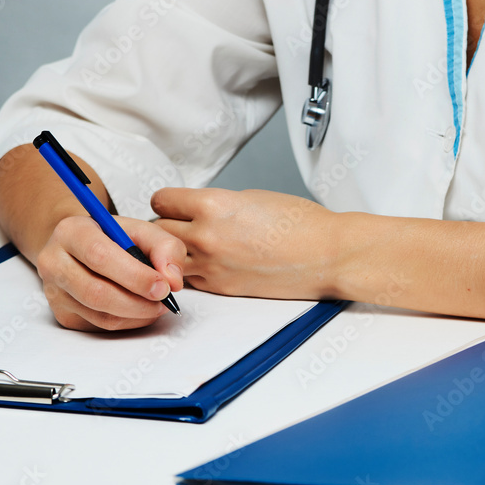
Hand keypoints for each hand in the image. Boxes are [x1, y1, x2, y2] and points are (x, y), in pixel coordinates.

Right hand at [35, 215, 185, 330]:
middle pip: (97, 293)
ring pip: (101, 315)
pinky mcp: (63, 314)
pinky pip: (101, 326)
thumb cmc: (114, 238)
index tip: (163, 286)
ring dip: (137, 315)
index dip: (135, 276)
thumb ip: (165, 247)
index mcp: (71, 232)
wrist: (82, 249)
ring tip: (157, 304)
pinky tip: (140, 309)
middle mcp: (54, 262)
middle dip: (138, 302)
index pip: (100, 257)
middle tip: (164, 300)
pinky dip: (129, 322)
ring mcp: (54, 292)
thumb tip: (172, 280)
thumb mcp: (142, 230)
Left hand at [151, 188, 338, 298]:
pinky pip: (189, 279)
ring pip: (166, 259)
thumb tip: (198, 210)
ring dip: (172, 253)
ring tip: (189, 247)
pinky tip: (208, 264)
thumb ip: (217, 204)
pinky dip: (192, 272)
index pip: (162, 201)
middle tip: (178, 225)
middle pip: (157, 230)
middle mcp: (206, 236)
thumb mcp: (252, 197)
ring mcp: (212, 265)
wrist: (327, 254)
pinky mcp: (221, 288)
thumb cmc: (301, 224)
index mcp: (214, 205)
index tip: (173, 204)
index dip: (167, 201)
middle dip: (166, 226)